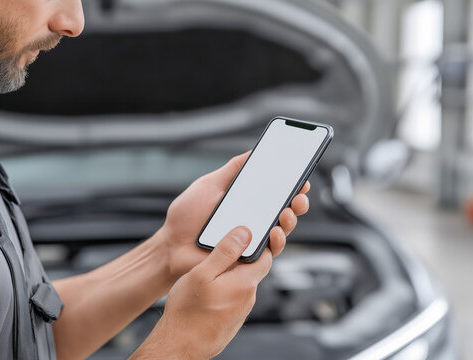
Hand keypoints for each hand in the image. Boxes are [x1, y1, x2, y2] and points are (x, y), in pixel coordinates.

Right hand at [131, 226, 269, 358]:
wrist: (180, 346)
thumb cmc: (187, 311)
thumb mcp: (202, 273)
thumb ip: (225, 252)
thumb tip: (244, 232)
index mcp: (244, 283)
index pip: (264, 256)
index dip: (256, 242)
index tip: (243, 234)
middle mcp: (248, 298)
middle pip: (253, 269)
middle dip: (241, 257)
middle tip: (221, 249)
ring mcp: (241, 311)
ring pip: (241, 284)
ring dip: (230, 274)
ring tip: (209, 270)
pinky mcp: (232, 320)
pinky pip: (234, 297)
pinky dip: (225, 289)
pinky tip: (207, 291)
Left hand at [157, 151, 309, 280]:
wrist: (170, 246)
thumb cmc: (186, 217)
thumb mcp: (209, 186)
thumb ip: (231, 171)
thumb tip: (252, 152)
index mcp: (246, 204)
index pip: (275, 194)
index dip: (292, 186)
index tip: (301, 176)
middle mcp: (253, 223)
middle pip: (285, 212)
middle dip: (298, 202)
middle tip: (300, 194)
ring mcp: (251, 242)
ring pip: (282, 232)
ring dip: (291, 219)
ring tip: (288, 210)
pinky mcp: (247, 260)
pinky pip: (269, 254)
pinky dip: (276, 241)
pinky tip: (274, 230)